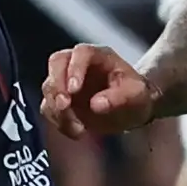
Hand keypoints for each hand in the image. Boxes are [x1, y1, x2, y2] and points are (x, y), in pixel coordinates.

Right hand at [40, 41, 154, 139]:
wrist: (132, 109)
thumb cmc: (136, 95)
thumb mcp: (136, 95)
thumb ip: (119, 97)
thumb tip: (96, 104)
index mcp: (99, 56)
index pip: (81, 53)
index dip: (75, 69)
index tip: (74, 89)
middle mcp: (78, 63)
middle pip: (57, 63)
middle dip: (57, 85)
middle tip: (64, 106)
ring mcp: (66, 80)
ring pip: (49, 87)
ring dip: (56, 108)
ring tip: (77, 128)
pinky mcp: (61, 99)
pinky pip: (49, 107)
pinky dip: (58, 121)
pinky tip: (77, 132)